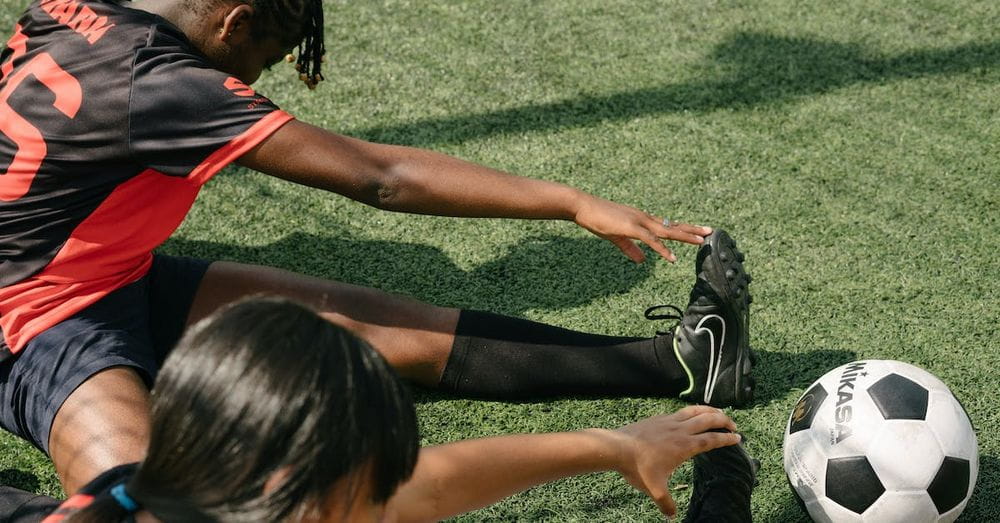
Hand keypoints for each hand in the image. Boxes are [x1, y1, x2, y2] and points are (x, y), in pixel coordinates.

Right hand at [572, 194, 712, 262]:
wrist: (583, 206)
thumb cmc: (597, 219)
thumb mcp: (616, 237)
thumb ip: (630, 249)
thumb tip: (643, 261)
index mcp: (641, 219)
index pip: (666, 225)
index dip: (682, 229)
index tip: (697, 232)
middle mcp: (644, 218)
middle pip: (672, 226)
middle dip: (692, 229)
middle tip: (710, 231)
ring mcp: (639, 222)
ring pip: (667, 231)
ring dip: (685, 236)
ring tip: (701, 241)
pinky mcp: (631, 228)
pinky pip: (651, 240)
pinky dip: (663, 250)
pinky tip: (672, 258)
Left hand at [606, 405, 739, 518]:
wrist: (617, 448)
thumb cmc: (637, 468)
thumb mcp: (654, 489)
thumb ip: (666, 503)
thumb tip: (672, 516)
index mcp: (685, 446)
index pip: (712, 440)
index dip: (726, 439)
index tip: (738, 438)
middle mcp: (680, 430)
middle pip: (708, 419)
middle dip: (724, 421)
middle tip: (733, 426)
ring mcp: (669, 421)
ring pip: (695, 410)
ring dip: (709, 410)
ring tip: (718, 413)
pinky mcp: (659, 418)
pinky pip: (681, 411)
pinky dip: (693, 410)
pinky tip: (692, 415)